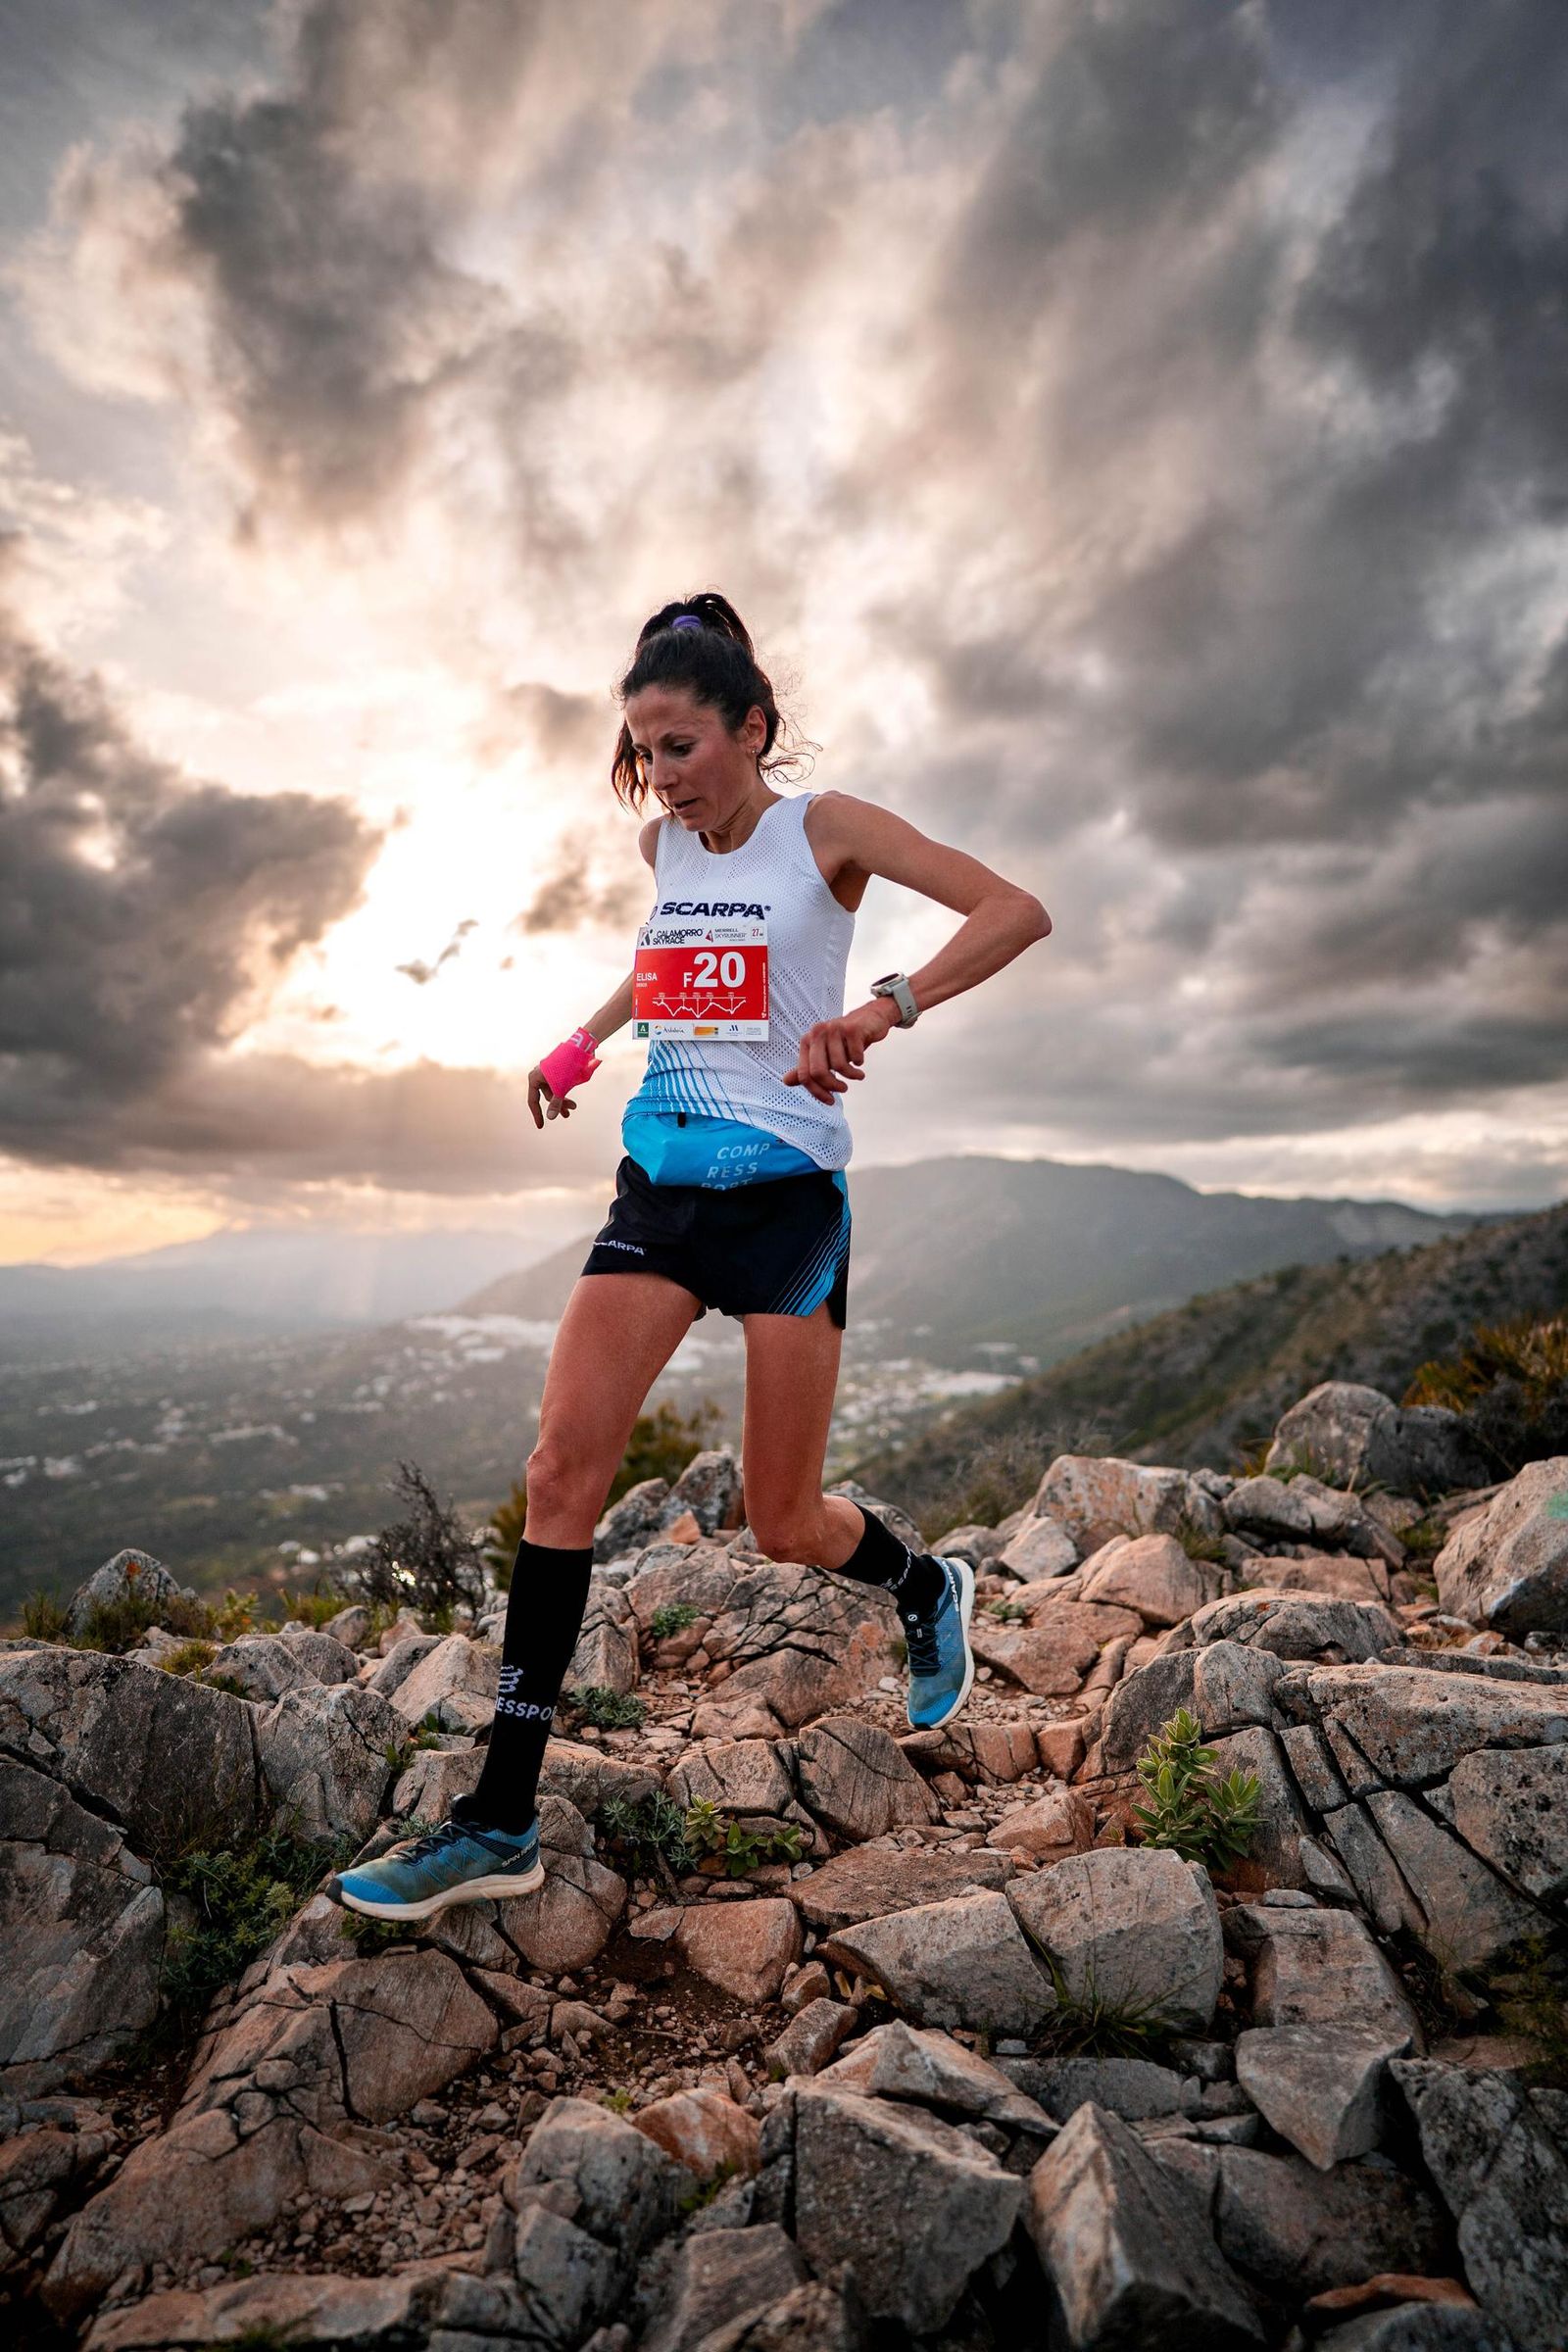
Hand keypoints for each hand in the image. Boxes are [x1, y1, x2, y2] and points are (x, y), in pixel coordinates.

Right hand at [527, 1066, 577, 1126]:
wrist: (580, 1049)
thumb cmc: (567, 1066)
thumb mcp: (561, 1087)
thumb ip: (556, 1103)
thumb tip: (551, 1117)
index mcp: (534, 1078)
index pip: (533, 1100)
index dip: (537, 1114)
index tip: (541, 1126)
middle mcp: (540, 1076)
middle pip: (546, 1096)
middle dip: (557, 1105)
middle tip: (567, 1115)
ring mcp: (549, 1074)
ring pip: (555, 1092)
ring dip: (563, 1101)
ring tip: (573, 1108)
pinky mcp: (558, 1072)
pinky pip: (560, 1087)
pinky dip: (565, 1094)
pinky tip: (571, 1102)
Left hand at [782, 998, 897, 1101]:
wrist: (868, 1019)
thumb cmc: (845, 1040)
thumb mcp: (824, 1055)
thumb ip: (807, 1068)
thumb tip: (785, 1081)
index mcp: (807, 1041)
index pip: (804, 1074)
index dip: (816, 1092)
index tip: (830, 1100)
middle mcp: (817, 1033)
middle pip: (818, 1072)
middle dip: (832, 1086)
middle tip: (843, 1089)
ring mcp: (834, 1029)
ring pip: (839, 1065)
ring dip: (851, 1075)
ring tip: (858, 1075)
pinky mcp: (852, 1029)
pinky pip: (854, 1056)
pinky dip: (859, 1063)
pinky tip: (860, 1060)